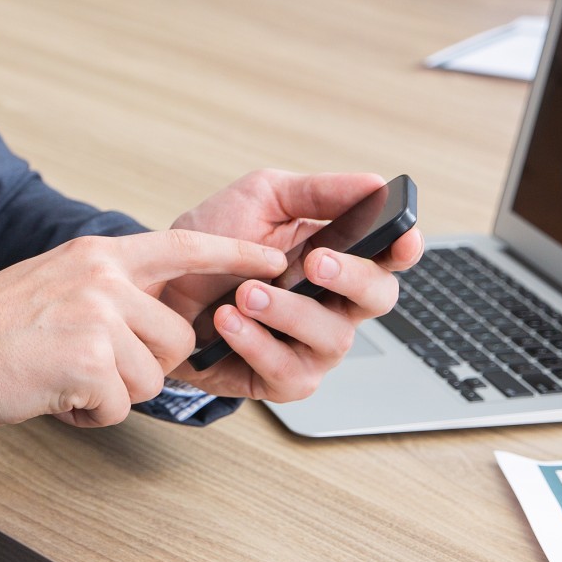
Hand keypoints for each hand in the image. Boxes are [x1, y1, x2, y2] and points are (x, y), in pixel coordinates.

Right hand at [0, 229, 284, 455]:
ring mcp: (97, 316)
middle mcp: (101, 277)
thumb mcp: (49, 288)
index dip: (234, 254)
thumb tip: (154, 328)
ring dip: (112, 393)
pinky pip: (120, 407)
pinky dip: (88, 415)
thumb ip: (103, 294)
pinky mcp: (91, 361)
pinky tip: (52, 396)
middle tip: (89, 368)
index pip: (183, 245)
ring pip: (153, 378)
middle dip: (144, 367)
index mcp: (93, 254)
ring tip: (61, 379)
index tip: (274, 259)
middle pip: (176, 337)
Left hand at [157, 169, 422, 402]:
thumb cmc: (214, 241)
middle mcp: (335, 304)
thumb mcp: (261, 199)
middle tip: (314, 262)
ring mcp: (311, 346)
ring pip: (332, 337)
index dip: (404, 247)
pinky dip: (257, 343)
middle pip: (377, 297)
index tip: (402, 237)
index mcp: (338, 257)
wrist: (157, 287)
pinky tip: (229, 320)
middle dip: (351, 278)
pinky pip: (288, 370)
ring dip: (289, 312)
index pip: (389, 255)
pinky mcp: (281, 379)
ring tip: (246, 292)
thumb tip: (373, 183)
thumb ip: (318, 192)